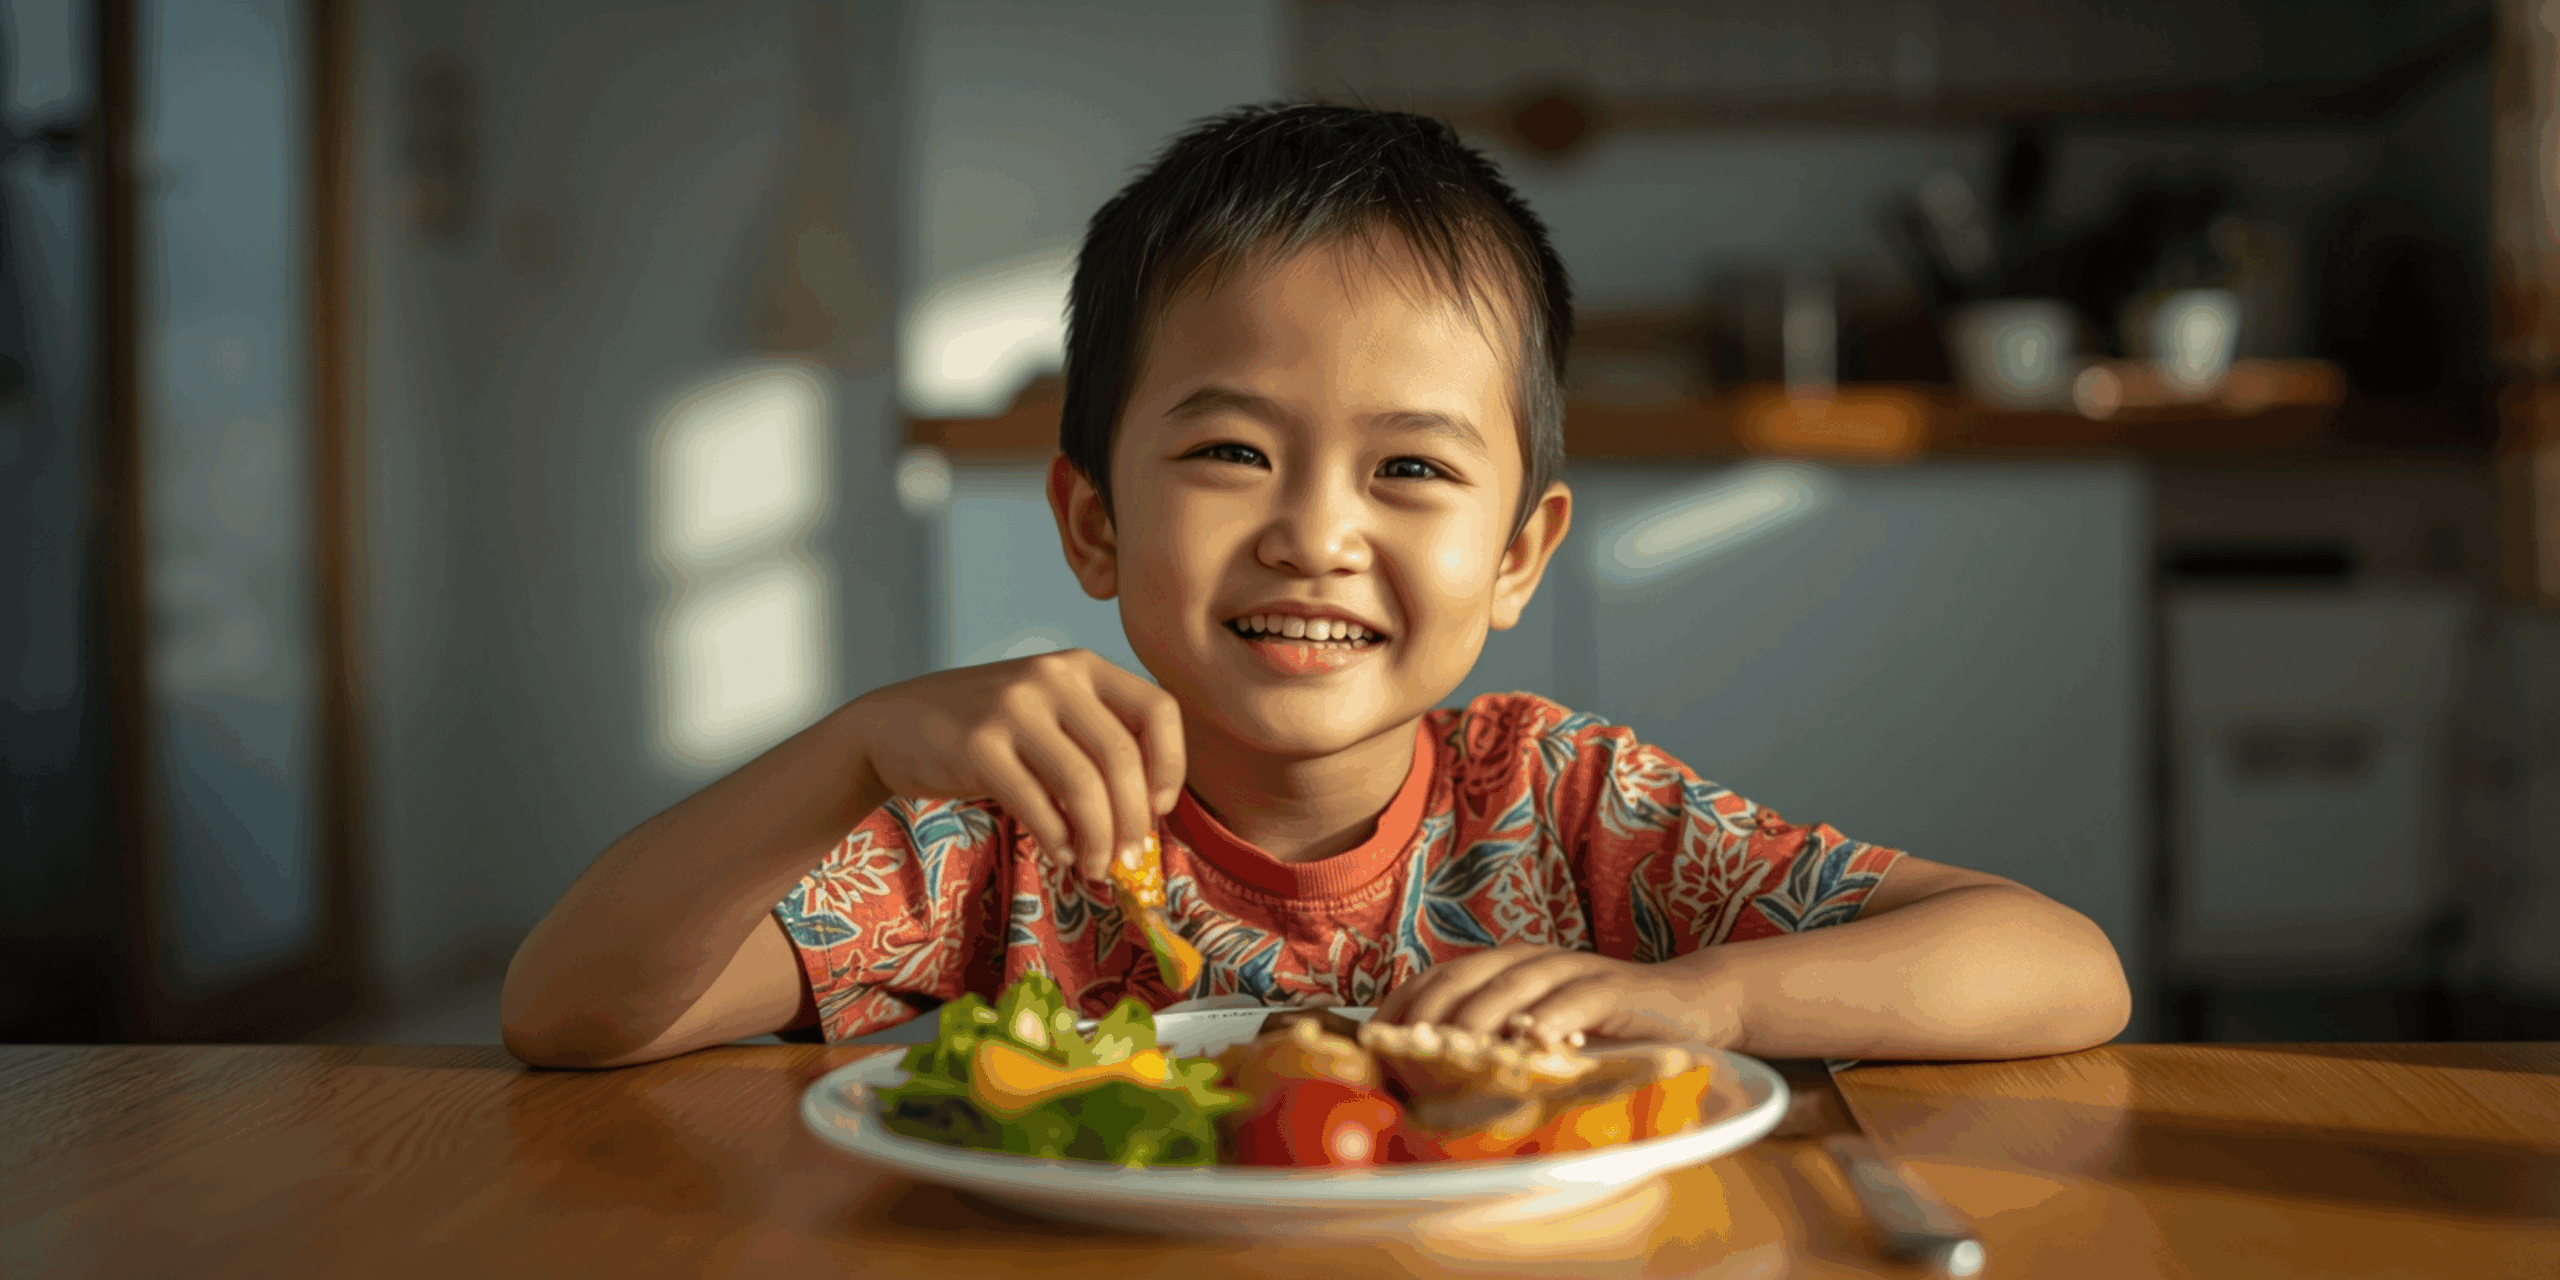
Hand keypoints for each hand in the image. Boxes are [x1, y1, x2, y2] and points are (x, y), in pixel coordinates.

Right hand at [842, 650, 1184, 883]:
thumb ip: (1094, 742)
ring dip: (1099, 840)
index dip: (1171, 764)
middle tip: (1130, 859)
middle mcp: (1052, 676)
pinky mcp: (978, 745)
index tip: (1159, 807)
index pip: (1159, 708)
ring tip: (1097, 868)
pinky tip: (1062, 856)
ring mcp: (1013, 707)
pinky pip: (1038, 805)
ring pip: (1084, 786)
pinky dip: (1059, 841)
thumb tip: (1146, 815)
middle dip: (1133, 820)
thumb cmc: (985, 729)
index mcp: (1081, 665)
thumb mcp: (1047, 713)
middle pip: (1122, 757)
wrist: (893, 725)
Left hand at [1371, 943, 1738, 1048]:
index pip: (1435, 979)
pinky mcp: (1612, 989)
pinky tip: (1529, 1044)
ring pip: (1509, 986)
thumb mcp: (1540, 1035)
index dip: (1400, 1009)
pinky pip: (1573, 1000)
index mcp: (1503, 968)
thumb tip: (1429, 1093)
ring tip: (1448, 1051)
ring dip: (1476, 1019)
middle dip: (1425, 1016)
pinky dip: (1548, 1020)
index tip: (1370, 1045)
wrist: (1689, 1004)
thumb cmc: (1603, 1030)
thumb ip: (1495, 1050)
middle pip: (1461, 978)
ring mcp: (1570, 971)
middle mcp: (1529, 961)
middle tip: (1400, 1056)